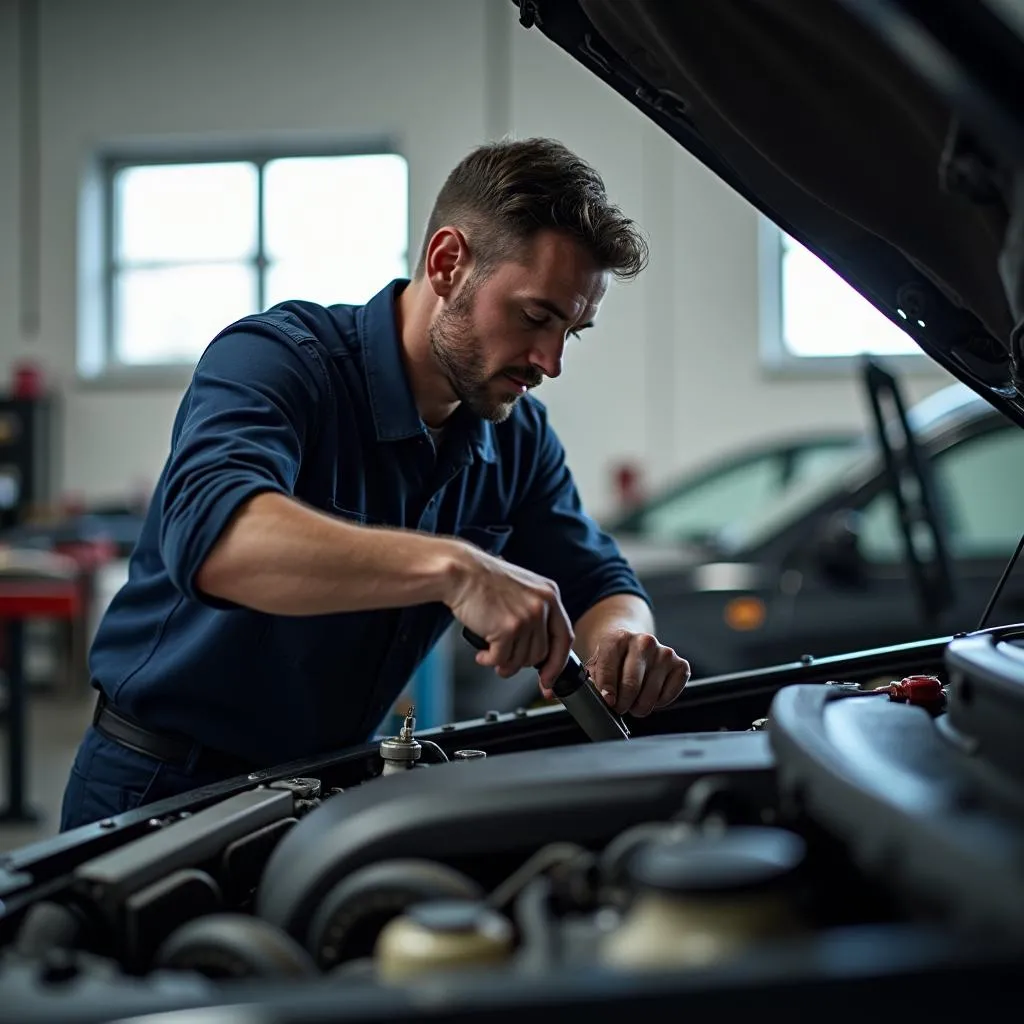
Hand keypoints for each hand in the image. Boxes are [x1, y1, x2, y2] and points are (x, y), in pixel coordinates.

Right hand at [445, 542, 573, 690]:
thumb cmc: (484, 581)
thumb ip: (536, 614)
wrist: (461, 572)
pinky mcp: (508, 628)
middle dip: (522, 663)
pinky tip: (482, 653)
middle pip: (542, 653)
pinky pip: (502, 659)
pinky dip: (489, 661)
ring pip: (522, 660)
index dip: (557, 663)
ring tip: (491, 653)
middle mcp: (542, 606)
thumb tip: (539, 650)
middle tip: (506, 660)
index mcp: (549, 595)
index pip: (564, 637)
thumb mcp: (522, 590)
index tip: (549, 679)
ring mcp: (527, 617)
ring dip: (504, 662)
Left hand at [582, 629, 689, 716]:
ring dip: (639, 707)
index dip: (606, 691)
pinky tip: (650, 694)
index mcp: (618, 638)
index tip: (608, 702)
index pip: (609, 668)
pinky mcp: (681, 665)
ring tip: (633, 701)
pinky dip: (658, 703)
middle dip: (622, 704)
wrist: (634, 645)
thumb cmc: (613, 659)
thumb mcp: (597, 665)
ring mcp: (664, 652)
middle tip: (619, 708)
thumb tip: (601, 699)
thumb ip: (594, 680)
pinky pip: (668, 696)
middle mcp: (644, 641)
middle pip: (631, 685)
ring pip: (650, 695)